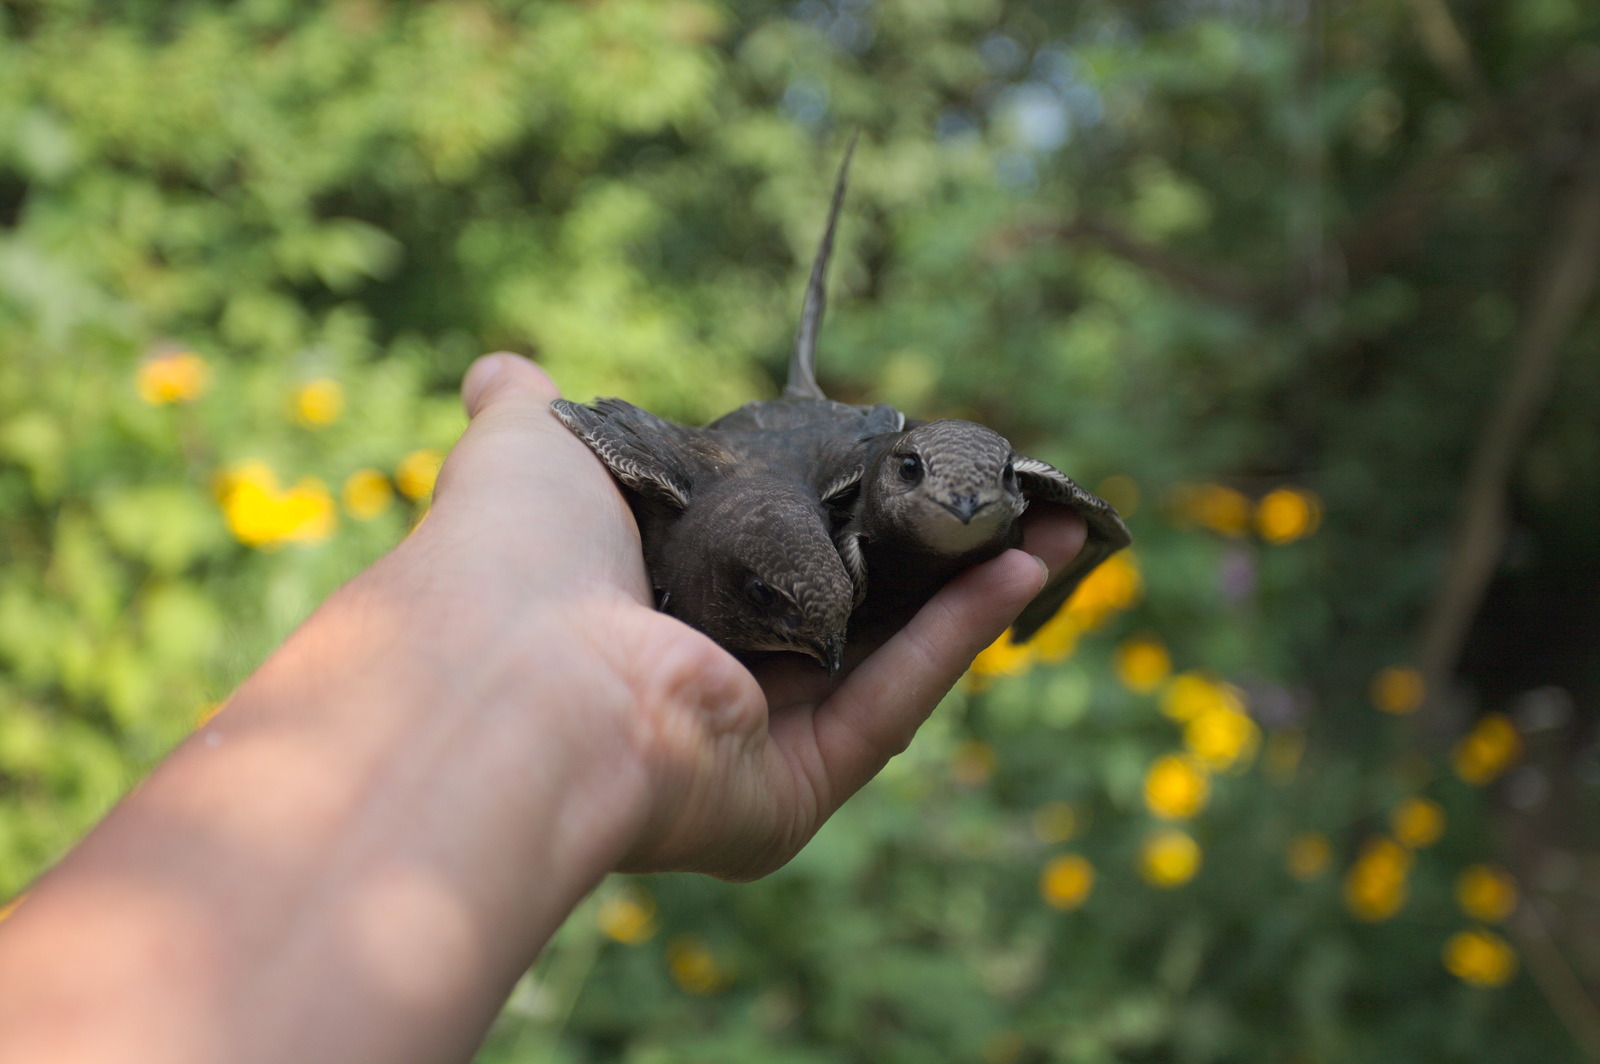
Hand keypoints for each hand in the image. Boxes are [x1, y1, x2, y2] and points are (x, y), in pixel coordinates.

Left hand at [445, 354, 1086, 880]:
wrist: (510, 673)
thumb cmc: (513, 552)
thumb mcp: (533, 448)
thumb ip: (534, 408)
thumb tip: (502, 366)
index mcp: (639, 609)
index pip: (753, 557)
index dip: (830, 505)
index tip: (896, 454)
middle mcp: (692, 684)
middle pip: (837, 610)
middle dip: (928, 550)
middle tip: (1000, 490)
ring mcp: (741, 748)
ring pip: (881, 657)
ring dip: (972, 587)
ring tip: (1053, 518)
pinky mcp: (787, 795)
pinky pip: (888, 703)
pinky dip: (960, 633)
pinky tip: (1026, 563)